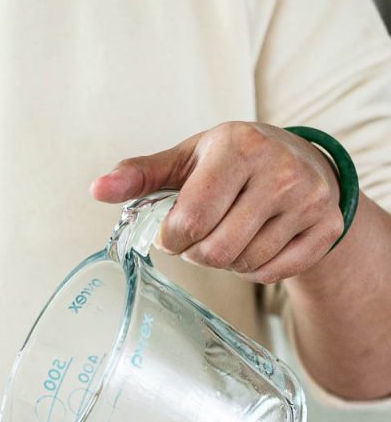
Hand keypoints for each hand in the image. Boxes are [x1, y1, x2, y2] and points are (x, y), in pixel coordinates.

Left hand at [90, 122, 344, 283]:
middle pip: (217, 251)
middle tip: (202, 235)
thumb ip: (141, 175)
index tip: (175, 228)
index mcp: (238, 147)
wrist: (304, 163)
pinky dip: (256, 269)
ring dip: (227, 261)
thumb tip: (97, 189)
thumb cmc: (233, 162)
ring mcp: (307, 200)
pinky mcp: (325, 227)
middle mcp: (279, 170)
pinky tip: (257, 242)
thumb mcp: (187, 159)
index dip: (172, 238)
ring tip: (231, 233)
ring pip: (245, 265)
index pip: (190, 221)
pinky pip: (273, 274)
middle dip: (198, 253)